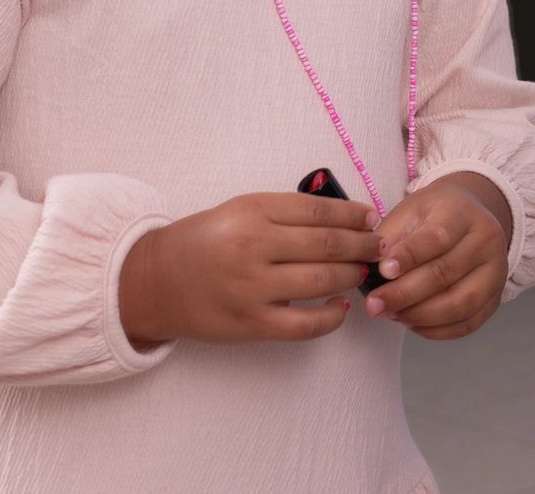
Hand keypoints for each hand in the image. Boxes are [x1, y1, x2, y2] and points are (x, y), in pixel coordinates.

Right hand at [119, 191, 380, 347]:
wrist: (155, 282)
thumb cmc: (203, 242)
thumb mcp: (239, 210)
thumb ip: (284, 212)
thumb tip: (342, 216)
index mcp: (252, 210)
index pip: (318, 210)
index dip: (353, 214)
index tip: (372, 217)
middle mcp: (253, 245)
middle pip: (327, 243)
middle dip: (362, 244)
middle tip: (379, 246)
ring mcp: (252, 287)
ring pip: (322, 280)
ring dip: (352, 275)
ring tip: (363, 271)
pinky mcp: (251, 323)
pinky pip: (304, 324)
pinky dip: (331, 317)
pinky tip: (342, 306)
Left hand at [365, 174, 510, 339]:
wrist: (467, 217)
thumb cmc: (433, 215)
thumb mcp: (409, 210)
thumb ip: (391, 236)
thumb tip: (373, 266)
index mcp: (462, 212)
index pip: (438, 237)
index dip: (409, 256)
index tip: (382, 271)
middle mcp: (486, 240)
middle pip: (446, 273)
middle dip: (405, 294)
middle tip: (375, 304)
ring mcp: (495, 271)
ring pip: (460, 303)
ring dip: (420, 315)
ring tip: (392, 314)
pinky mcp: (494, 298)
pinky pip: (467, 323)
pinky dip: (436, 329)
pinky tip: (412, 322)